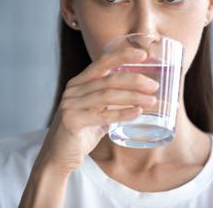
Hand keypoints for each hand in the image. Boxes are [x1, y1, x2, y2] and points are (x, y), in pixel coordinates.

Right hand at [37, 47, 159, 173]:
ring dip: (133, 97)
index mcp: (79, 83)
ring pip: (108, 95)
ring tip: (152, 100)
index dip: (123, 55)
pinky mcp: (72, 120)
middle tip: (154, 86)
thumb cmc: (80, 133)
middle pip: (109, 79)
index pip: (102, 62)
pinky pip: (102, 115)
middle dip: (134, 80)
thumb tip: (141, 96)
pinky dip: (122, 113)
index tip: (143, 54)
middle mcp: (74, 90)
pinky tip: (137, 112)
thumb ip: (112, 103)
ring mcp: (71, 104)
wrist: (58, 157)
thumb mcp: (97, 112)